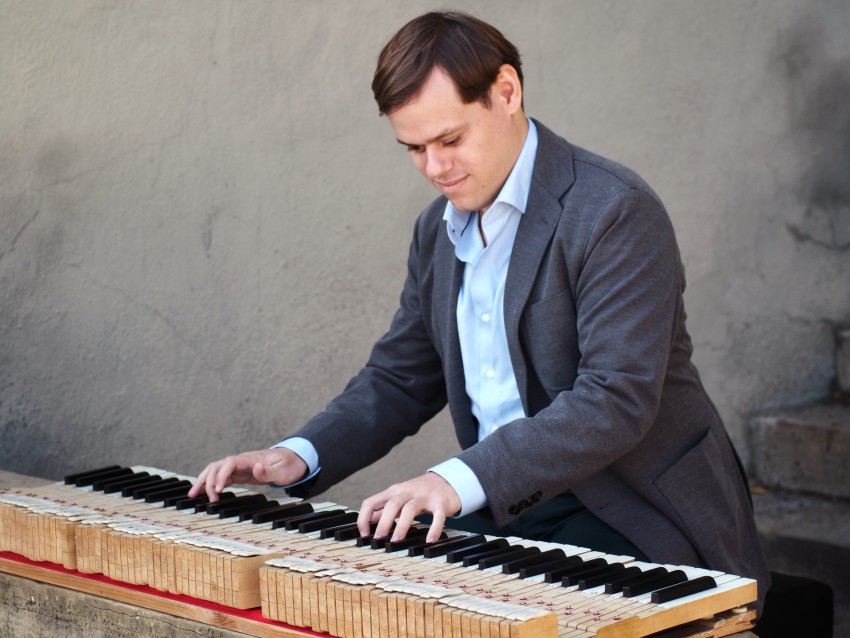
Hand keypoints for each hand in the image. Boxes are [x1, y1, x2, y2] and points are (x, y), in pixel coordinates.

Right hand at [188, 448, 307, 501]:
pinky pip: (221, 477)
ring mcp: (239, 467)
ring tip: (193, 495)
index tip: (218, 490)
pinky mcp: (240, 473)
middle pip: (217, 466)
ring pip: (215, 470)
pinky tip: (203, 492)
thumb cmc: (289, 465)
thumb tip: (255, 468)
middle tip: (206, 498)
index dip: (221, 475)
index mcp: (250, 458)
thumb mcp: (283, 470)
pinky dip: (211, 484)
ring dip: (203, 481)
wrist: (294, 460)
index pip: (229, 463)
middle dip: (207, 480)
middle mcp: (241, 461)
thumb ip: (268, 471)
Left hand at [357, 472, 460, 543]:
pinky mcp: (441, 502)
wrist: (447, 480)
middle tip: (378, 540)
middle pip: (392, 505)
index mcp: (394, 492)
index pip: (371, 502)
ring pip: (410, 509)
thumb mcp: (399, 496)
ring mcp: (425, 496)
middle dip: (383, 522)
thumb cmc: (420, 492)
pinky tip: (430, 540)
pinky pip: (437, 515)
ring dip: (402, 525)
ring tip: (397, 541)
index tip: (365, 535)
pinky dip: (434, 528)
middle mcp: (408, 492)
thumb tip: (368, 521)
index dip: (364, 518)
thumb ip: (384, 508)